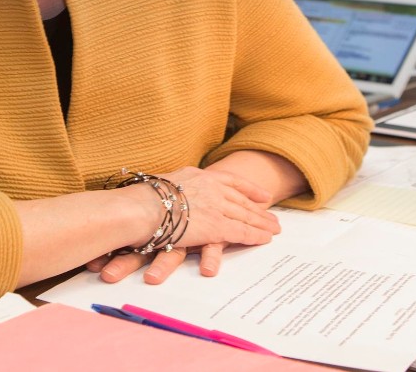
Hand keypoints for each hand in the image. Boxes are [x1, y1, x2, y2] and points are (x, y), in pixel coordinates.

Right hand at [85, 166, 280, 283]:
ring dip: (262, 223)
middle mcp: (210, 188)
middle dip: (259, 209)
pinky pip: (241, 232)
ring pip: (245, 215)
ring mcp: (215, 207)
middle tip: (273, 217)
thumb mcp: (160, 184)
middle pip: (241, 200)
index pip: (229, 181)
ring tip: (275, 229)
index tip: (262, 195)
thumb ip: (172, 189)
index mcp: (197, 176)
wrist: (140, 209)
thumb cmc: (141, 199)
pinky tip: (265, 239)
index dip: (248, 189)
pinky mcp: (216, 227)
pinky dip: (255, 235)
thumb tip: (166, 195)